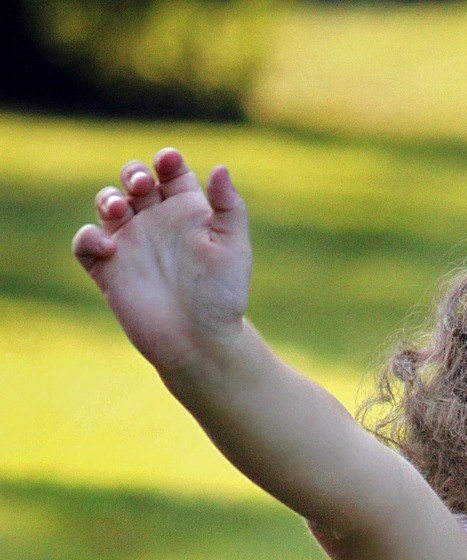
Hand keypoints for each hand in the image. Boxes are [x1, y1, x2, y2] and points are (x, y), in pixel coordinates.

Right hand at [72, 148, 250, 374]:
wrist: (201, 344)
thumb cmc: (222, 298)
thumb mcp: (233, 249)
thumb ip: (229, 208)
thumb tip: (221, 167)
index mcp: (186, 212)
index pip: (171, 172)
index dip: (167, 160)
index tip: (168, 162)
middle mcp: (156, 223)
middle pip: (135, 180)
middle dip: (133, 173)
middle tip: (141, 185)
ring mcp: (130, 244)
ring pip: (108, 203)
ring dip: (108, 198)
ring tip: (120, 209)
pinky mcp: (109, 270)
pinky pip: (86, 243)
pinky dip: (89, 238)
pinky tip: (108, 247)